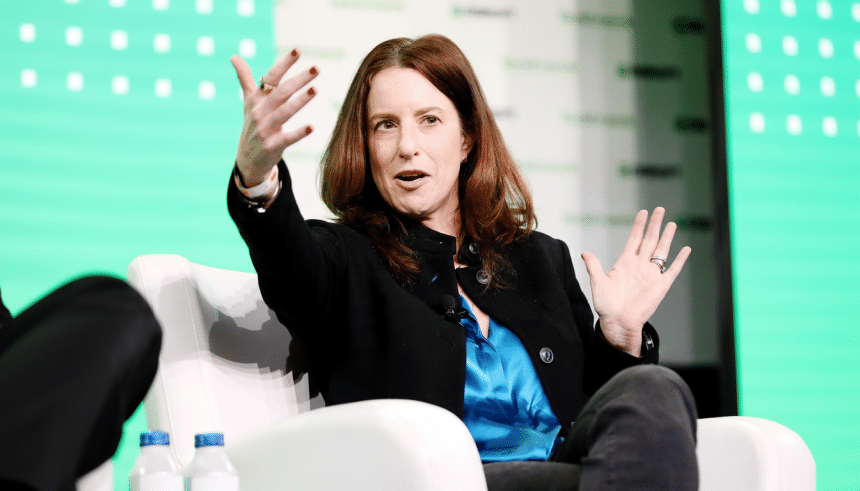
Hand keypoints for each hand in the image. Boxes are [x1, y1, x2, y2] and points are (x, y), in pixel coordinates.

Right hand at [231, 49, 318, 185]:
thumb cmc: (253, 124)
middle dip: (299, 79)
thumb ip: (245, 79)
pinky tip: (312, 127)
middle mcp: (260, 112)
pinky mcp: (272, 146)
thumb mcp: (248, 101)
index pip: (271, 77)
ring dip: (300, 101)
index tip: (297, 50)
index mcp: (257, 99)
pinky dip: (299, 133)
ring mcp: (265, 129)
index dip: (284, 64)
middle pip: (281, 92)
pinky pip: (287, 138)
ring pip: (285, 112)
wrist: (248, 158)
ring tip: (315, 89)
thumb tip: (233, 56)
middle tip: (316, 68)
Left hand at [581, 207, 690, 355]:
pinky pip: (672, 270)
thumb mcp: (598, 282)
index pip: (634, 239)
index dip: (639, 226)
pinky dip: (680, 260)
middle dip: (655, 224)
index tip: (643, 212)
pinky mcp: (661, 285)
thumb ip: (594, 266)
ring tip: (672, 223)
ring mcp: (651, 274)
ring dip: (667, 237)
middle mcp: (639, 266)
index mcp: (625, 263)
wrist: (618, 322)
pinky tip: (686, 249)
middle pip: (650, 240)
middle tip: (660, 209)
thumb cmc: (607, 306)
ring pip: (661, 251)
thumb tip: (584, 253)